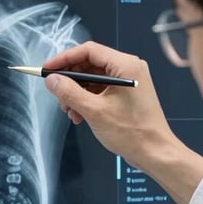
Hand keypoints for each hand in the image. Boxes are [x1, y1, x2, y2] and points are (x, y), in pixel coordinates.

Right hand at [42, 41, 176, 171]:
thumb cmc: (132, 132)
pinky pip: (102, 89)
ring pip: (94, 78)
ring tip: (69, 110)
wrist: (155, 153)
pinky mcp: (128, 94)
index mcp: (125, 65)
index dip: (65, 58)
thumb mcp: (94, 111)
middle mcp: (129, 68)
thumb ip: (70, 92)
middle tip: (56, 93)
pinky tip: (79, 115)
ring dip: (77, 92)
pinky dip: (88, 99)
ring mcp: (129, 81)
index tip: (47, 69)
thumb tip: (52, 80)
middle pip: (90, 63)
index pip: (89, 50)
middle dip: (71, 79)